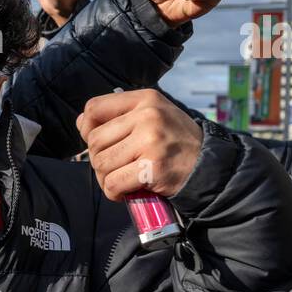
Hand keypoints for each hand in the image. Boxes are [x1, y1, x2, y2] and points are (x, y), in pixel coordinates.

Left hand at [77, 90, 202, 200]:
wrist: (210, 167)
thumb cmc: (176, 143)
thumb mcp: (152, 117)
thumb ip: (118, 117)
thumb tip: (81, 122)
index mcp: (145, 99)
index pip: (94, 108)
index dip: (88, 128)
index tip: (100, 142)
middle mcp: (147, 116)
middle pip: (94, 141)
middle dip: (99, 159)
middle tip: (117, 167)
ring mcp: (150, 141)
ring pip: (101, 163)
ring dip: (106, 178)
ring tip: (123, 179)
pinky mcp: (152, 168)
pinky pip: (113, 183)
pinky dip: (114, 192)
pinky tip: (128, 191)